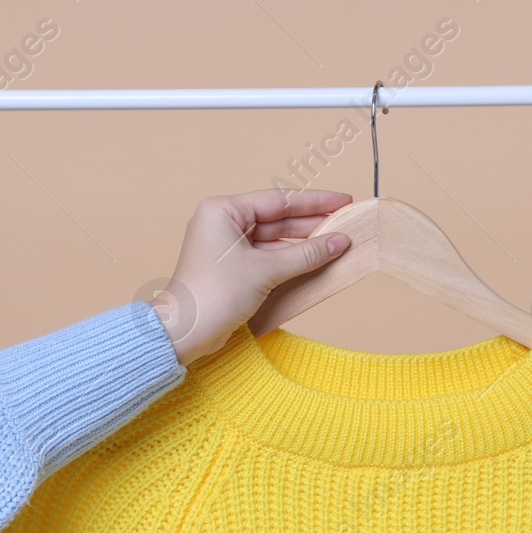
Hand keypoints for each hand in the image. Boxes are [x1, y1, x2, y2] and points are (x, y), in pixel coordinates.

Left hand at [150, 189, 352, 364]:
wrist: (186, 332)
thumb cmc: (213, 294)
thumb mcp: (266, 270)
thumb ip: (305, 254)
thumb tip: (338, 242)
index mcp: (223, 210)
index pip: (278, 200)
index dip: (314, 201)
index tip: (342, 200)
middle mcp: (223, 223)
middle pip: (277, 218)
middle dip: (311, 223)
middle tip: (345, 223)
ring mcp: (227, 246)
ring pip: (274, 239)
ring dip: (303, 244)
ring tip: (336, 243)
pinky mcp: (233, 268)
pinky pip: (268, 257)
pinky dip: (290, 260)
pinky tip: (315, 261)